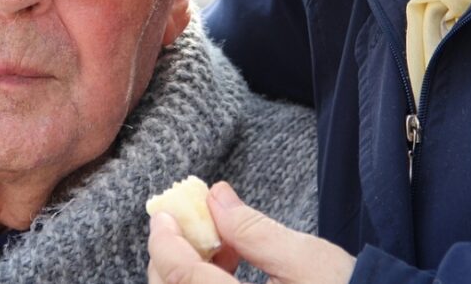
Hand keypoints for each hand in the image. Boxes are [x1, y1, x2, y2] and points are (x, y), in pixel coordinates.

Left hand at [148, 182, 354, 283]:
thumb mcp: (306, 259)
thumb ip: (254, 230)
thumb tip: (214, 196)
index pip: (183, 278)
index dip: (166, 241)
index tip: (164, 211)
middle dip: (172, 255)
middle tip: (192, 221)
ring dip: (188, 270)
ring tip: (221, 241)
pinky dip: (204, 283)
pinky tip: (229, 263)